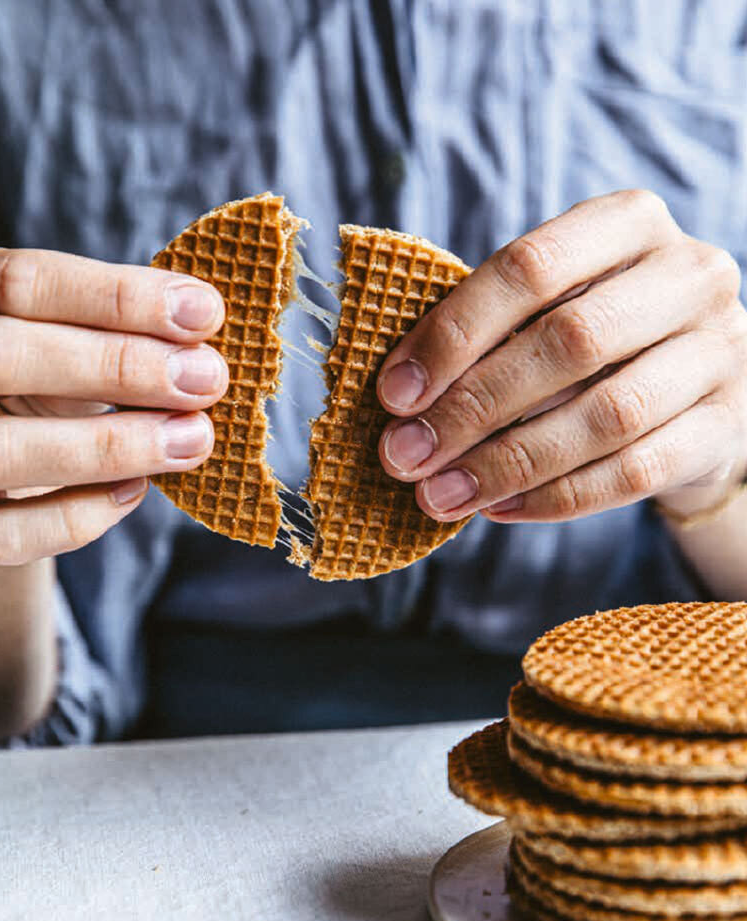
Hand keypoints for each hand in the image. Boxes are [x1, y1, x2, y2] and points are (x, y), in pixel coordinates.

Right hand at [0, 246, 226, 565]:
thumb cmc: (35, 374)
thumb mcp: (56, 333)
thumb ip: (108, 326)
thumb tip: (203, 330)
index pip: (15, 282)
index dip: (117, 297)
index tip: (204, 312)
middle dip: (117, 367)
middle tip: (208, 379)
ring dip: (109, 446)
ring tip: (192, 439)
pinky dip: (75, 516)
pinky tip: (135, 490)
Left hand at [376, 190, 746, 524]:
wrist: (691, 387)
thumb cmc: (592, 339)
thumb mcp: (546, 308)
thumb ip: (485, 333)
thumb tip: (400, 398)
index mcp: (628, 223)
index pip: (530, 266)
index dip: (454, 333)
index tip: (394, 394)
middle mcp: (688, 275)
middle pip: (570, 341)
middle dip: (473, 407)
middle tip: (405, 456)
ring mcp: (720, 351)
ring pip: (606, 415)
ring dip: (509, 462)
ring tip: (441, 494)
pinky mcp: (726, 425)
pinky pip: (635, 472)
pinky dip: (556, 498)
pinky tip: (498, 508)